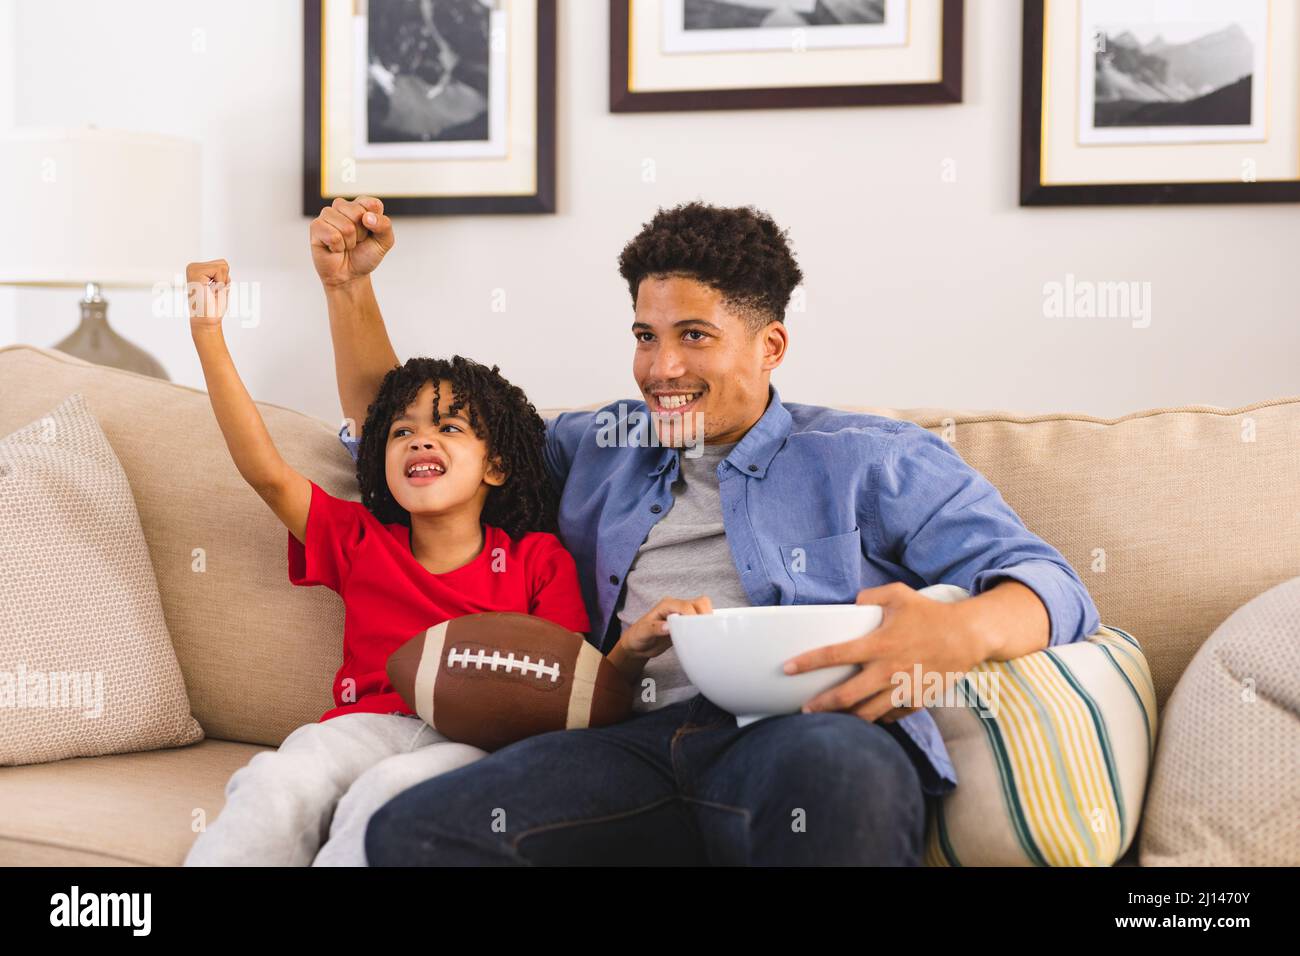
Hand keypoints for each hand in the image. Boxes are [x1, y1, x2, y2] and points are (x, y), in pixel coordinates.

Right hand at [186, 259, 229, 327]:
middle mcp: (193, 267)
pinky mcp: (195, 273)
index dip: (225, 280)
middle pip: (223, 263)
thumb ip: (221, 273)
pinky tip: (210, 291)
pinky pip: (219, 270)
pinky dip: (220, 283)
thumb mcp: (221, 286)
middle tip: (213, 292)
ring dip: (222, 282)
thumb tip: (224, 263)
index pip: (222, 264)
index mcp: (197, 269)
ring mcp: (193, 269)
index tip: (214, 291)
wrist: (206, 321)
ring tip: (211, 292)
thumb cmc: (213, 307)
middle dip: (224, 279)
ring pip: (223, 265)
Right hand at [309, 196, 394, 287]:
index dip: (376, 224)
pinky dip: (338, 247)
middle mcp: (343, 206)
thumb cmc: (365, 255)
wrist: (350, 275)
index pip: (373, 204)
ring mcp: (328, 214)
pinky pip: (333, 236)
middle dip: (361, 234)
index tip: (371, 233)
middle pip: (358, 213)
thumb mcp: (384, 242)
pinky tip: (334, 248)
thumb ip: (384, 225)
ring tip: (345, 245)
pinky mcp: (316, 226)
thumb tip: (367, 217)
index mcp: (361, 205)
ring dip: (349, 242)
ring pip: (346, 226)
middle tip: (356, 241)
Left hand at [620, 595, 712, 662]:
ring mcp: (683, 615)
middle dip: (705, 614)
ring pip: (702, 610)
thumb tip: (668, 627)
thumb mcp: (643, 633)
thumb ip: (655, 628)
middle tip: (705, 630)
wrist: (638, 645)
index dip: (693, 615)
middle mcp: (676, 607)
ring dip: (707, 619)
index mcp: (666, 605)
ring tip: (706, 633)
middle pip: (699, 603)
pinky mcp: (686, 624)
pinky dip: (705, 626)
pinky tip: (703, 635)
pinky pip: (700, 621)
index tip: (696, 628)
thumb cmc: (638, 636)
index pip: (685, 605)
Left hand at [782, 582, 985, 723]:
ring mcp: (903, 689)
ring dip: (846, 720)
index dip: (808, 662)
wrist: (969, 636)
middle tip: (804, 710)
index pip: (836, 655)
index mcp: (880, 644)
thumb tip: (850, 604)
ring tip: (830, 721)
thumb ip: (869, 597)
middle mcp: (889, 670)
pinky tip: (865, 715)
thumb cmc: (931, 614)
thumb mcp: (898, 595)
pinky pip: (890, 717)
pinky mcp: (917, 700)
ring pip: (868, 714)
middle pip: (847, 697)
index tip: (787, 668)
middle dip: (821, 706)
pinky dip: (876, 718)